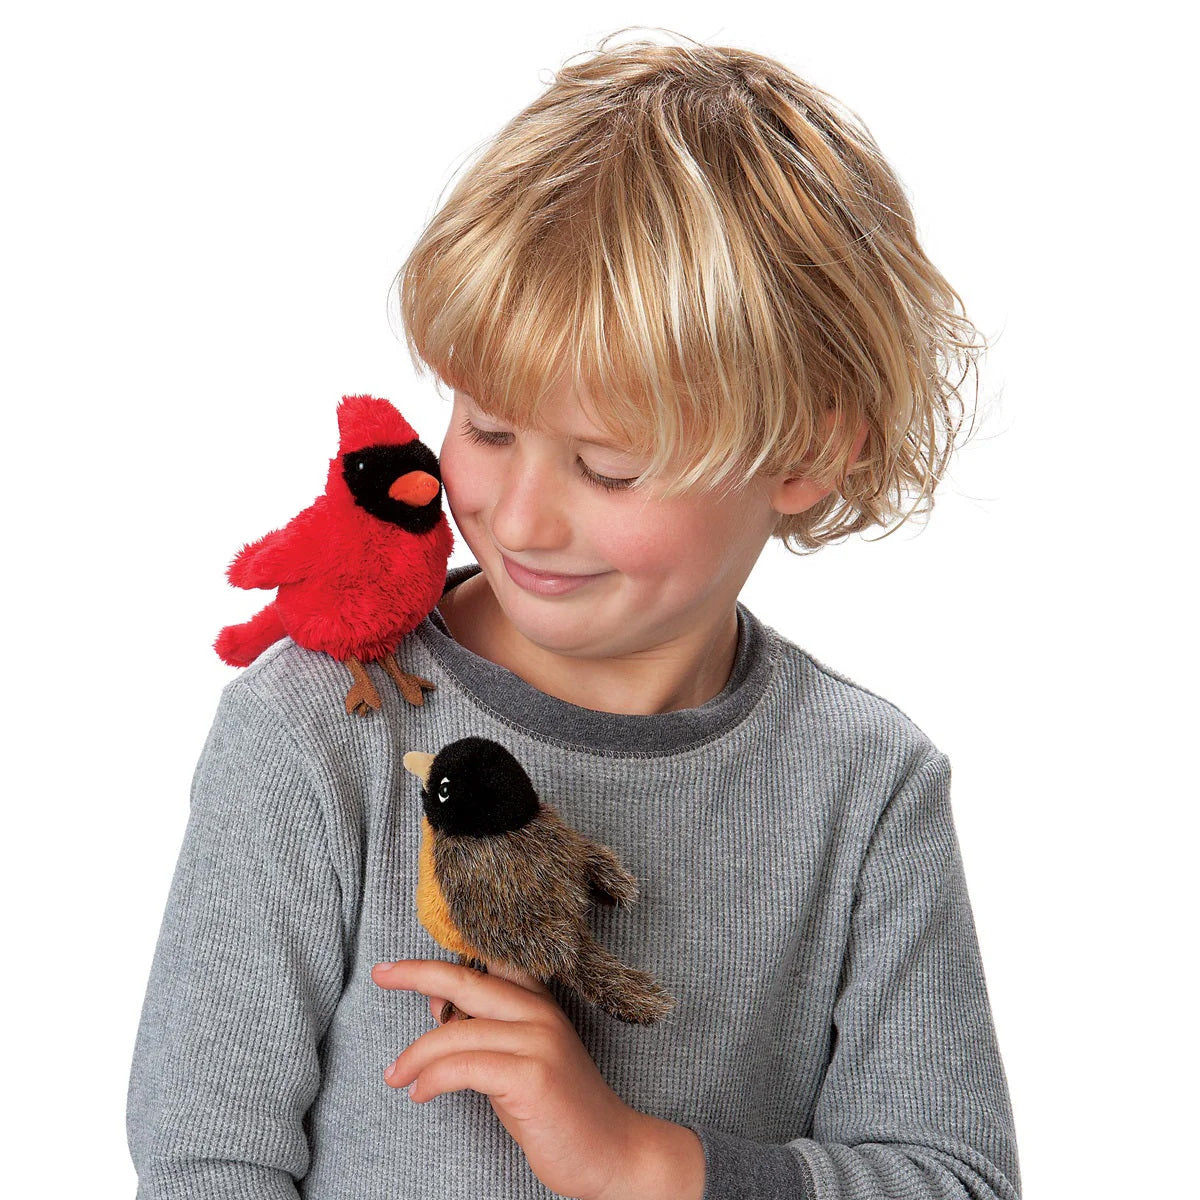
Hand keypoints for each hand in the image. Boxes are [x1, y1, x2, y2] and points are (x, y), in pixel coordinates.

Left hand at [371, 957, 652, 1199]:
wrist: (612, 1152)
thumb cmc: (558, 1110)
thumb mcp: (517, 1061)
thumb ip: (484, 1032)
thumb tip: (437, 1007)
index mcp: (539, 1003)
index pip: (489, 963)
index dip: (445, 958)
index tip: (402, 963)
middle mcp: (540, 1013)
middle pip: (468, 981)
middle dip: (418, 974)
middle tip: (381, 975)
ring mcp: (538, 1041)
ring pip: (457, 1032)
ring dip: (415, 1054)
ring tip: (395, 1075)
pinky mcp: (532, 1076)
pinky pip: (464, 1067)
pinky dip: (433, 1078)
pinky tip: (420, 1092)